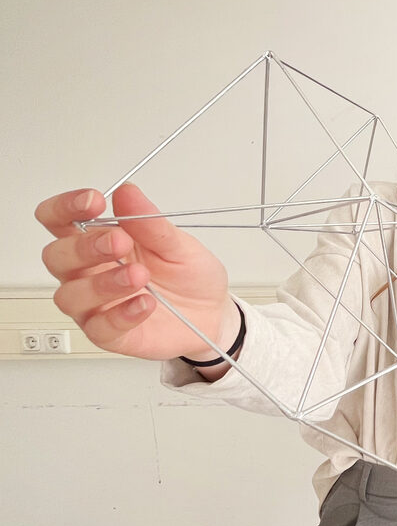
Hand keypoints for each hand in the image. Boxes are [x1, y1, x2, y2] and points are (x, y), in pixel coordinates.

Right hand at [35, 184, 232, 360]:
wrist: (212, 313)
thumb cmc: (189, 276)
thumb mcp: (179, 245)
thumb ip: (150, 222)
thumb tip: (128, 192)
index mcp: (98, 241)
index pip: (59, 220)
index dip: (65, 208)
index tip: (93, 201)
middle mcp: (88, 272)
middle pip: (56, 257)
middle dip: (83, 247)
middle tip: (119, 241)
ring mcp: (95, 304)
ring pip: (70, 295)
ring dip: (102, 283)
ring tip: (139, 275)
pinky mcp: (109, 333)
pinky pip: (99, 327)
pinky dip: (122, 314)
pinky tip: (145, 304)